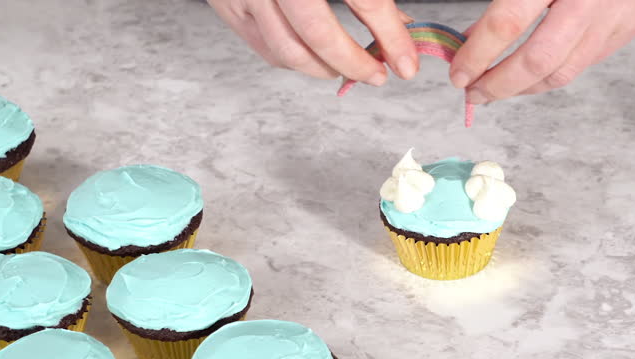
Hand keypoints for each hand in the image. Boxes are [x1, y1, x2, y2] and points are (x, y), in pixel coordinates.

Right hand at [207, 0, 418, 84]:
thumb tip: (400, 27)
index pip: (365, 0)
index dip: (391, 36)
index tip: (407, 63)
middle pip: (319, 35)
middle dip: (354, 64)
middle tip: (377, 75)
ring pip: (289, 52)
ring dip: (325, 69)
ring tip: (346, 69)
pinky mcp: (227, 5)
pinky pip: (266, 50)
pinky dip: (295, 62)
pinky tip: (314, 59)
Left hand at [450, 0, 634, 103]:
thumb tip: (473, 37)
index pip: (508, 23)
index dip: (477, 54)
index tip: (458, 72)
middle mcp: (589, 0)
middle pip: (537, 61)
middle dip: (498, 84)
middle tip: (472, 92)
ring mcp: (614, 17)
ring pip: (562, 73)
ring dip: (523, 88)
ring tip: (495, 90)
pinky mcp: (628, 28)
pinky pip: (583, 65)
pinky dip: (550, 76)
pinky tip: (530, 76)